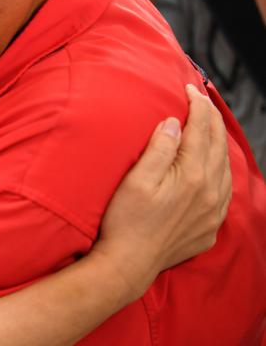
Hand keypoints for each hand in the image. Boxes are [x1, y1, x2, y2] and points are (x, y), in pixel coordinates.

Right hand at [93, 85, 230, 298]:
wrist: (128, 264)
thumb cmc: (125, 220)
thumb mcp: (137, 179)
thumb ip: (160, 149)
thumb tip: (174, 124)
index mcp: (193, 176)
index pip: (201, 130)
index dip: (197, 106)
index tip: (189, 89)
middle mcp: (210, 193)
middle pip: (218, 145)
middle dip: (210, 119)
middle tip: (201, 99)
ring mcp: (213, 213)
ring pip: (226, 168)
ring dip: (218, 143)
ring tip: (209, 127)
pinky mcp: (209, 228)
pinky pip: (224, 192)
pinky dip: (220, 171)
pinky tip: (212, 168)